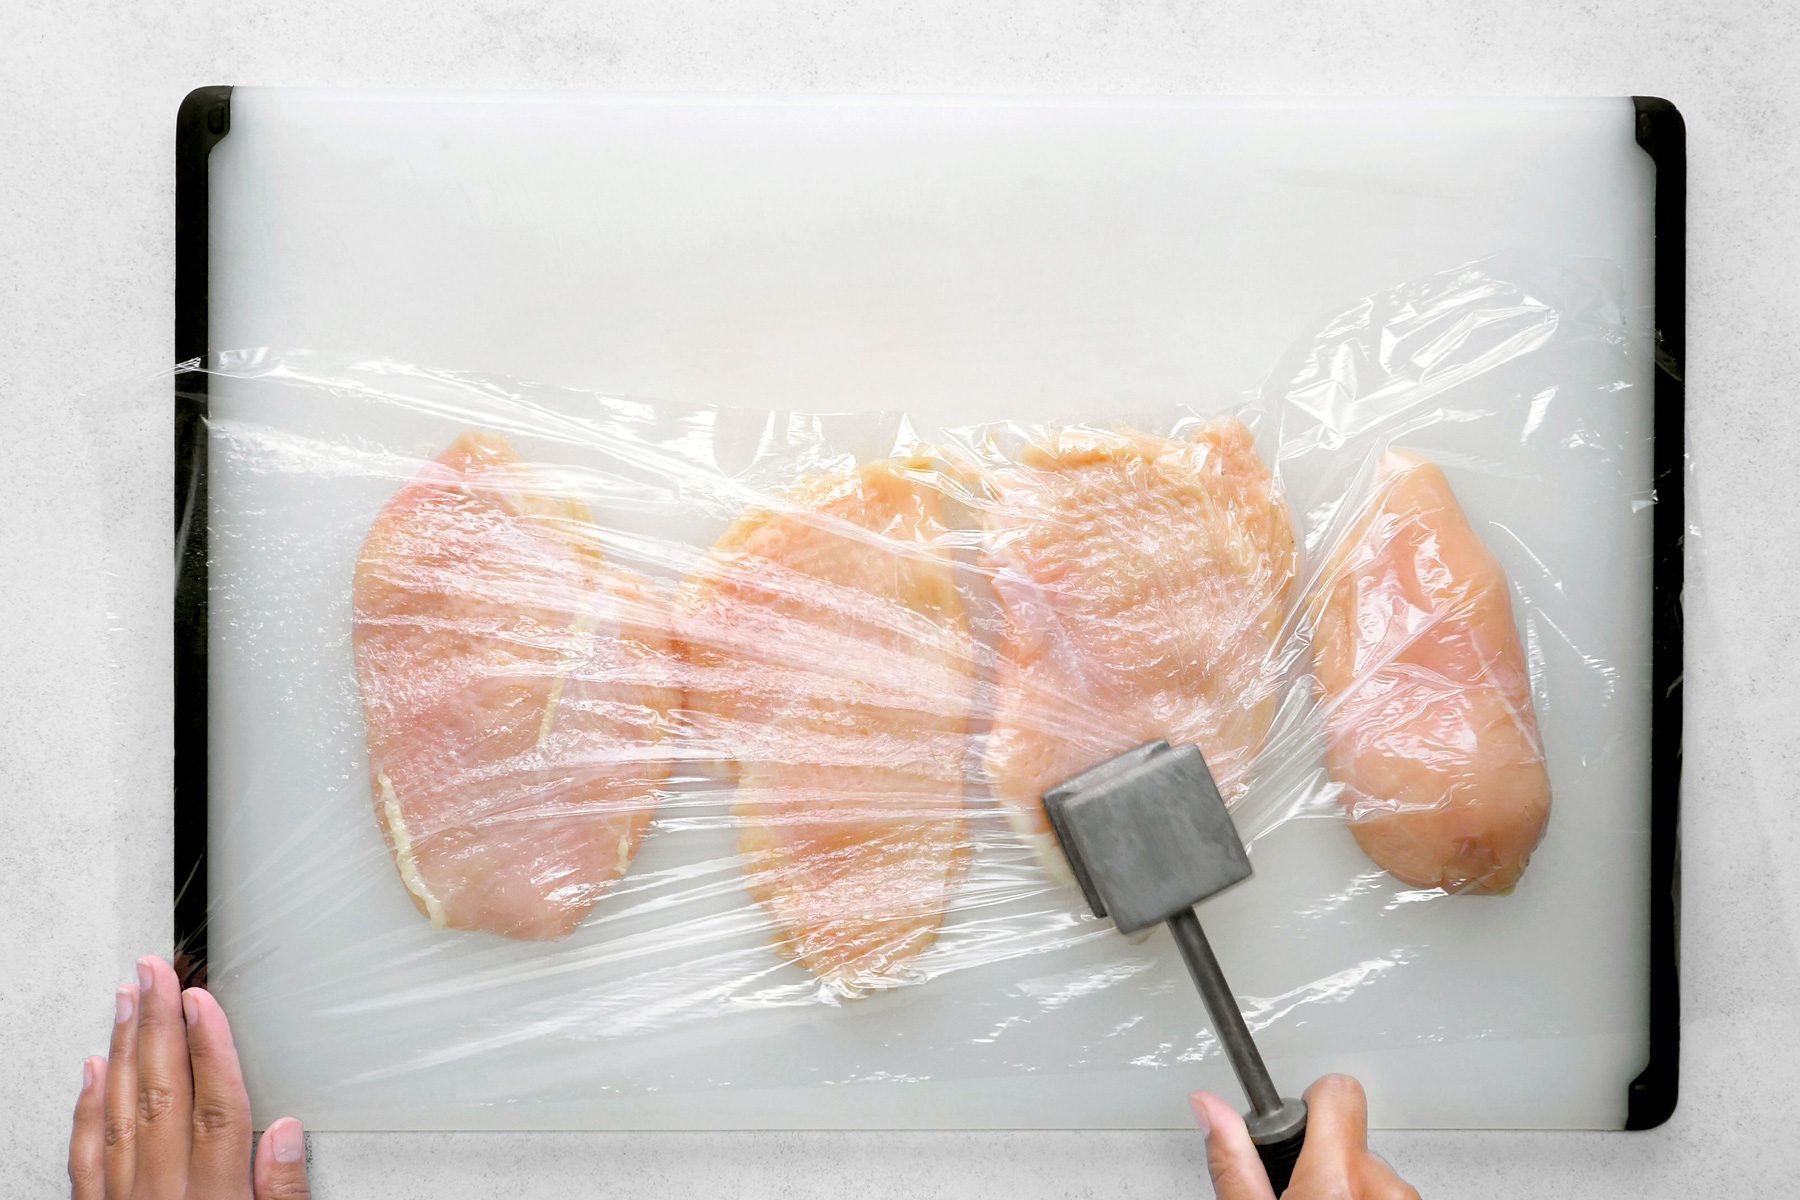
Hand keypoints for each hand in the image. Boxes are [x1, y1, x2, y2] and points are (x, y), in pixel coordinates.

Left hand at [68, 956, 310, 1198]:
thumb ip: (284, 1192)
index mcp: (216, 1197)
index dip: (211, 1048)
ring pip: (123, 1112)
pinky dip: (91, 1107)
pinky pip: (87, 1154)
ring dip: (125, 1049)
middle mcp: (164, 1192)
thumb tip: (286, 1134)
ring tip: (129, 998)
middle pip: (164, 1096)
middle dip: (160, 1024)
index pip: (217, 1108)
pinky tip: (96, 1069)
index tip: (202, 1000)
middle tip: (156, 973)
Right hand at [1192, 1075, 1419, 1199]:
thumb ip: (1233, 1163)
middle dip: (1323, 1162)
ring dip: (1348, 1190)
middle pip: (1349, 1140)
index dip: (1311, 1104)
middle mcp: (1384, 1189)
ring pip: (1370, 1172)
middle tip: (1298, 1199)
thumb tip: (1209, 1105)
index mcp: (1337, 1180)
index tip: (1298, 1127)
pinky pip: (1388, 1195)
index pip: (1338, 1092)